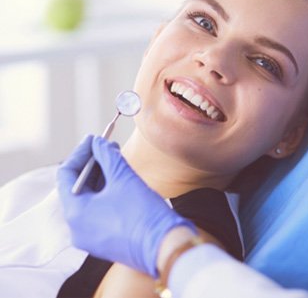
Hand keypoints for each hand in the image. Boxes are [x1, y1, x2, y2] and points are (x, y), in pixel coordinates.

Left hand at [57, 135, 195, 277]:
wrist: (164, 246)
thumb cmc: (142, 213)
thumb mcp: (123, 178)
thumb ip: (107, 156)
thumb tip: (98, 142)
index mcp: (75, 213)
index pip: (67, 174)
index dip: (81, 152)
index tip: (94, 138)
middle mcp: (77, 227)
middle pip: (78, 187)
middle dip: (93, 163)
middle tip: (107, 146)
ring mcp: (89, 236)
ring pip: (89, 199)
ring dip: (101, 177)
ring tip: (116, 158)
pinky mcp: (103, 240)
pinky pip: (98, 211)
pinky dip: (106, 193)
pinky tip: (119, 178)